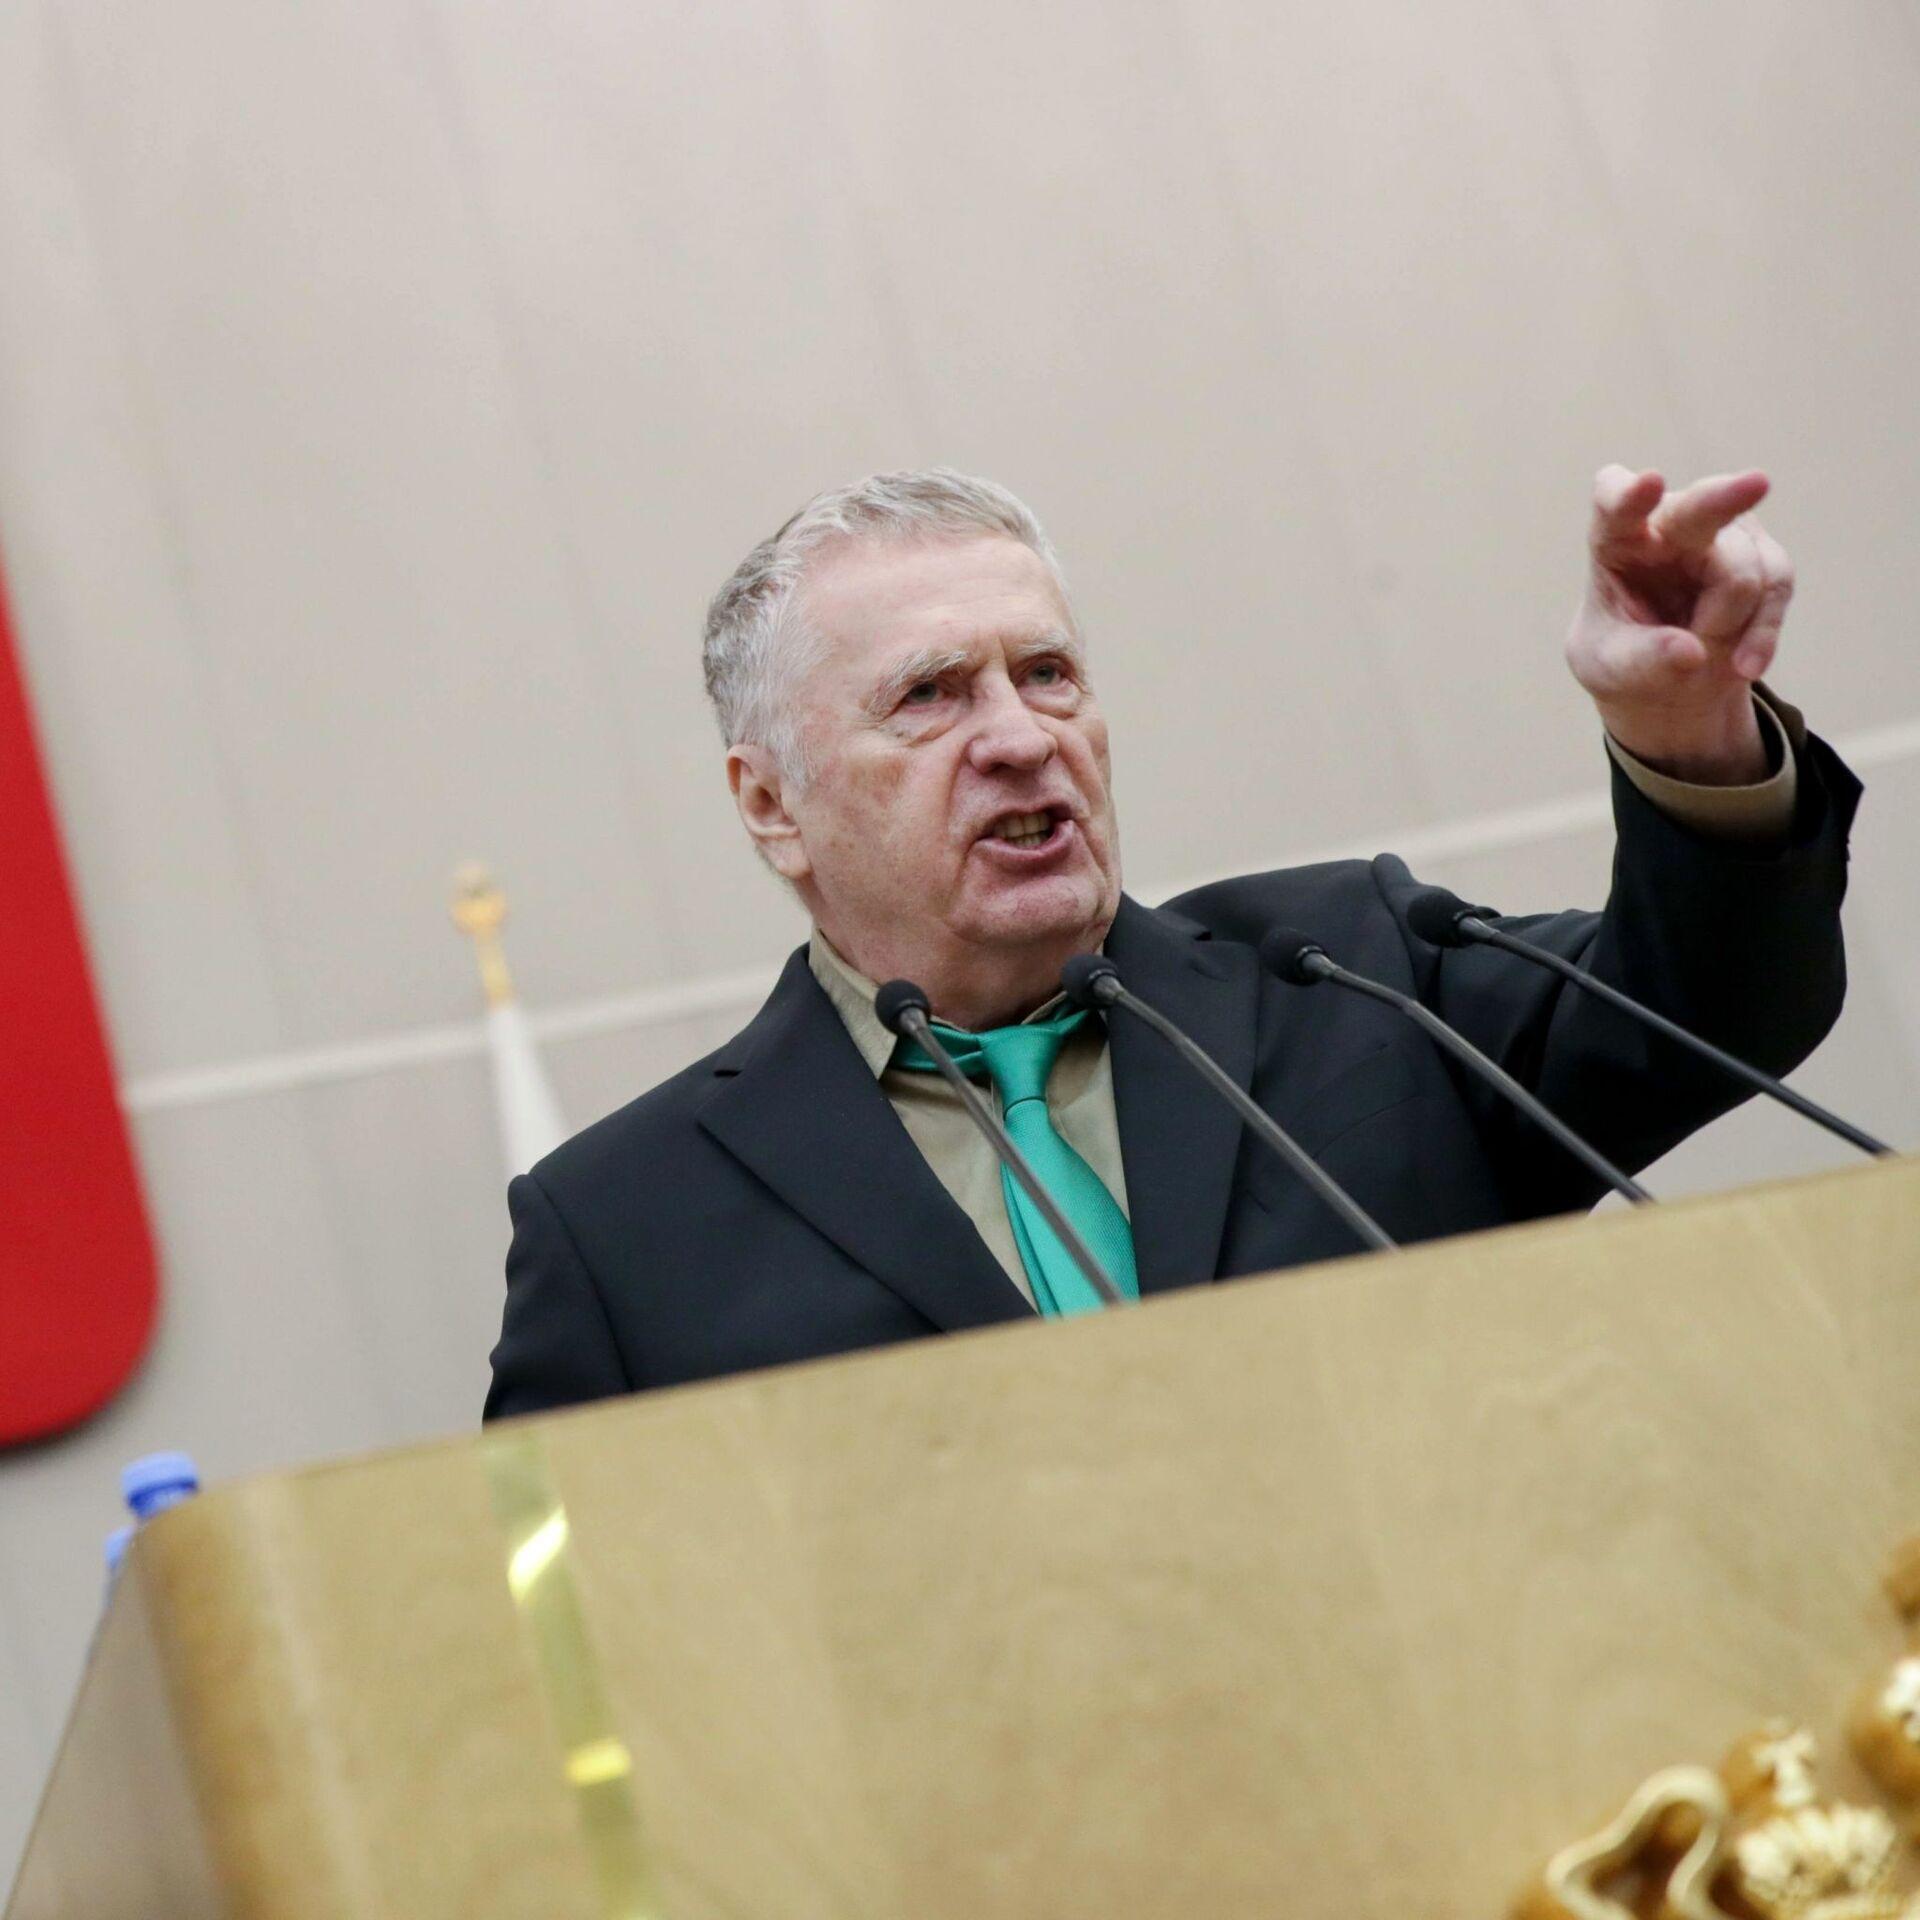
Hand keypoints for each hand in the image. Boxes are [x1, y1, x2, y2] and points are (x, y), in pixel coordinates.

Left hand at [1566, 465, 1792, 783]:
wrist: (1669, 674)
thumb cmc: (1621, 655)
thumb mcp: (1610, 667)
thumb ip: (1641, 660)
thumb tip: (1691, 653)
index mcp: (1616, 537)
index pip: (1616, 504)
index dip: (1629, 494)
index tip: (1647, 484)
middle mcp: (1672, 523)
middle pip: (1699, 507)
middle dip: (1726, 498)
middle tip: (1757, 483)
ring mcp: (1725, 535)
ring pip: (1742, 577)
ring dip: (1721, 627)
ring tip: (1695, 649)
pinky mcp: (1766, 557)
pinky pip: (1774, 591)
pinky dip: (1759, 635)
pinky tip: (1744, 665)